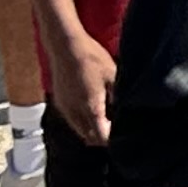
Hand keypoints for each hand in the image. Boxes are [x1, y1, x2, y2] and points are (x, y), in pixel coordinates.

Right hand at [45, 19, 118, 147]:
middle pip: (88, 138)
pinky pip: (72, 121)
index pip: (99, 136)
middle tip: (116, 130)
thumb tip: (127, 110)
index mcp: (90, 106)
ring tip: (107, 121)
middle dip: (102, 138)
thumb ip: (119, 95)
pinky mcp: (60, 103)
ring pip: (79, 130)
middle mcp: (74, 112)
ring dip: (91, 131)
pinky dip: (82, 123)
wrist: (66, 47)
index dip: (111, 140)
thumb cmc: (92, 58)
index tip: (123, 136)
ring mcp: (65, 108)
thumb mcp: (113, 75)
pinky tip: (93, 111)